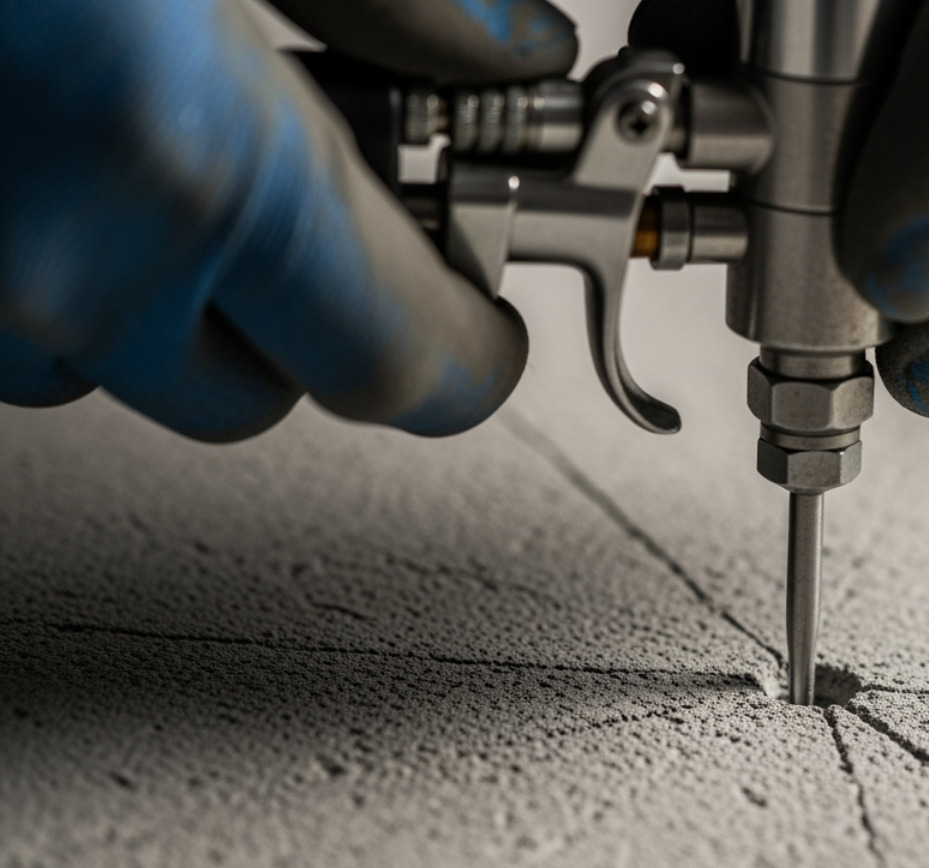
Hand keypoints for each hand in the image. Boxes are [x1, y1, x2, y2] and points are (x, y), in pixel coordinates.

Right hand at [0, 0, 574, 440]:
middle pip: (265, 396)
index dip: (470, 358)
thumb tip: (509, 53)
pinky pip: (23, 342)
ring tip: (149, 152)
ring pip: (127, 372)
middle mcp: (73, 266)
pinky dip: (61, 275)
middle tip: (306, 200)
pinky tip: (60, 166)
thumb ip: (391, 2)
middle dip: (310, 315)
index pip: (405, 369)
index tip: (489, 333)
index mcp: (196, 161)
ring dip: (169, 297)